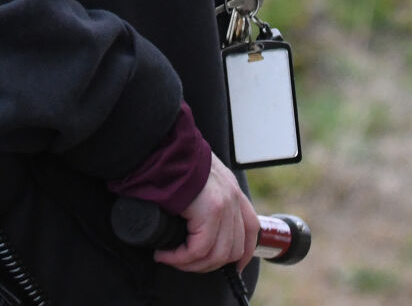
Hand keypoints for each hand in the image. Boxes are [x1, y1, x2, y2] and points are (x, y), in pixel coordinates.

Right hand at [155, 158, 257, 272]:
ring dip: (191, 264)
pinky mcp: (209, 210)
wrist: (161, 145)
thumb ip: (201, 196)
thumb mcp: (196, 176)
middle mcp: (233, 197)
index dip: (243, 254)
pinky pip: (199, 249)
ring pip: (217, 254)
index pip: (250, 229)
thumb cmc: (169, 159)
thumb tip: (189, 224)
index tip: (232, 267)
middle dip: (208, 264)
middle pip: (234, 249)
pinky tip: (165, 254)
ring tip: (170, 258)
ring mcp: (224, 204)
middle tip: (183, 262)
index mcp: (231, 189)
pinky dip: (180, 257)